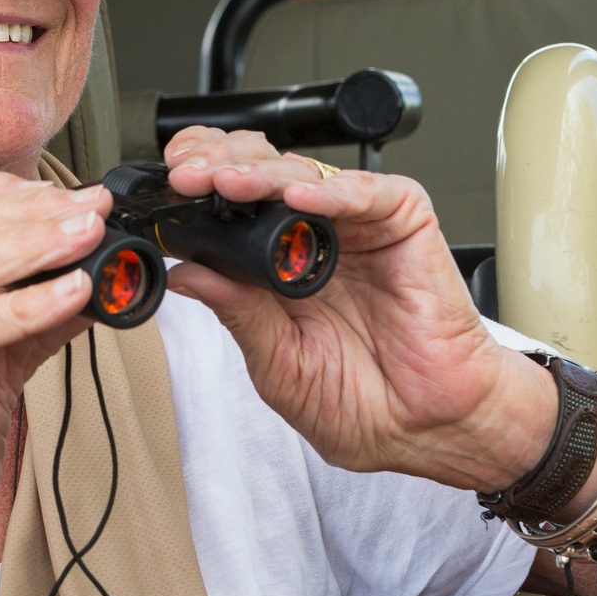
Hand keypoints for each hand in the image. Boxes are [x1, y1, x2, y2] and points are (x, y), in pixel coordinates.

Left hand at [159, 128, 558, 493]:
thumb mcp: (279, 364)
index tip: (165, 190)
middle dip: (217, 167)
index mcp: (278, 266)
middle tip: (186, 177)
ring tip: (224, 182)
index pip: (230, 205)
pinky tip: (296, 197)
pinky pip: (365, 191)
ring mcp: (358, 225)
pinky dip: (329, 190)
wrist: (431, 428)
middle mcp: (314, 236)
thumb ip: (238, 314)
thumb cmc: (364, 403)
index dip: (200, 186)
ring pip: (303, 172)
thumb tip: (185, 274)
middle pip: (259, 174)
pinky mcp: (404, 222)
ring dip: (258, 173)